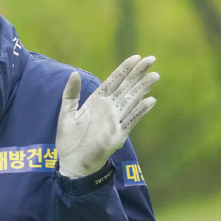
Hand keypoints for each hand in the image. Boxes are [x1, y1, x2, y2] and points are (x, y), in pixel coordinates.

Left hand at [56, 55, 158, 178]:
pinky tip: (151, 100)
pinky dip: (140, 111)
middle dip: (138, 73)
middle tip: (152, 58)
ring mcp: (114, 121)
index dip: (124, 69)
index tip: (136, 57)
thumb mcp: (66, 115)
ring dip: (143, 88)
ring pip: (131, 100)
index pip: (112, 81)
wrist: (73, 163)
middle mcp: (108, 109)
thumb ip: (71, 94)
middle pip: (126, 87)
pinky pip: (131, 120)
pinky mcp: (118, 135)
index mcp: (95, 102)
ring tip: (155, 75)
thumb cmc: (68, 140)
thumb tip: (74, 72)